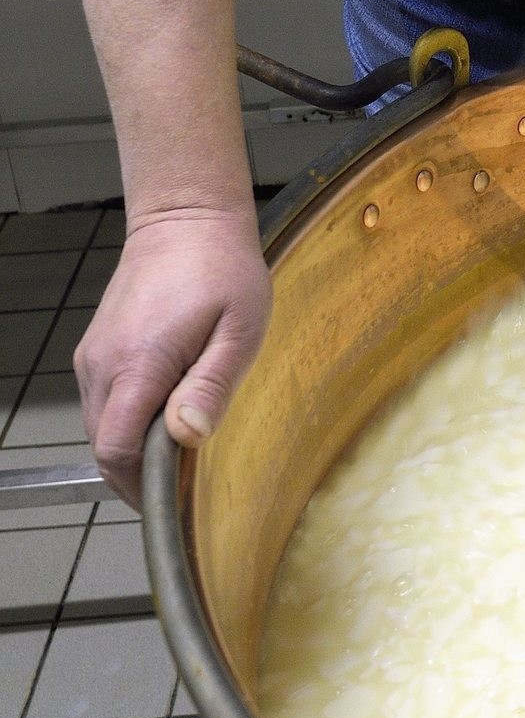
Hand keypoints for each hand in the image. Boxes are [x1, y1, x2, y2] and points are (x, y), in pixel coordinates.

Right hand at [73, 207, 271, 509]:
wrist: (185, 219)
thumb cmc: (221, 269)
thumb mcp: (239, 329)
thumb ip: (212, 385)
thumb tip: (188, 437)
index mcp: (138, 364)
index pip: (117, 452)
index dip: (142, 487)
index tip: (175, 499)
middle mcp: (103, 365)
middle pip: (104, 448)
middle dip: (139, 474)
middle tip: (185, 481)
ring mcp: (93, 356)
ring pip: (101, 427)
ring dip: (134, 447)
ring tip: (181, 444)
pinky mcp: (95, 350)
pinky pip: (104, 403)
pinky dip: (128, 421)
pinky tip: (166, 411)